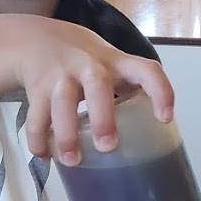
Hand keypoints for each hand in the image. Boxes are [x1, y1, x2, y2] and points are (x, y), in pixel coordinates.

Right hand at [15, 20, 173, 166]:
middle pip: (97, 84)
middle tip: (107, 146)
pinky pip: (35, 116)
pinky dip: (38, 139)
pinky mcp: (37, 88)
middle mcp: (88, 65)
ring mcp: (60, 75)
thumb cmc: (86, 64)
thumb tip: (147, 140)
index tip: (165, 118)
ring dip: (66, 133)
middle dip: (102, 116)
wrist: (38, 40)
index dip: (159, 91)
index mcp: (116, 63)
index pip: (146, 70)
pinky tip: (44, 155)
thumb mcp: (111, 67)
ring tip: (72, 160)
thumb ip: (128, 93)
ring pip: (61, 101)